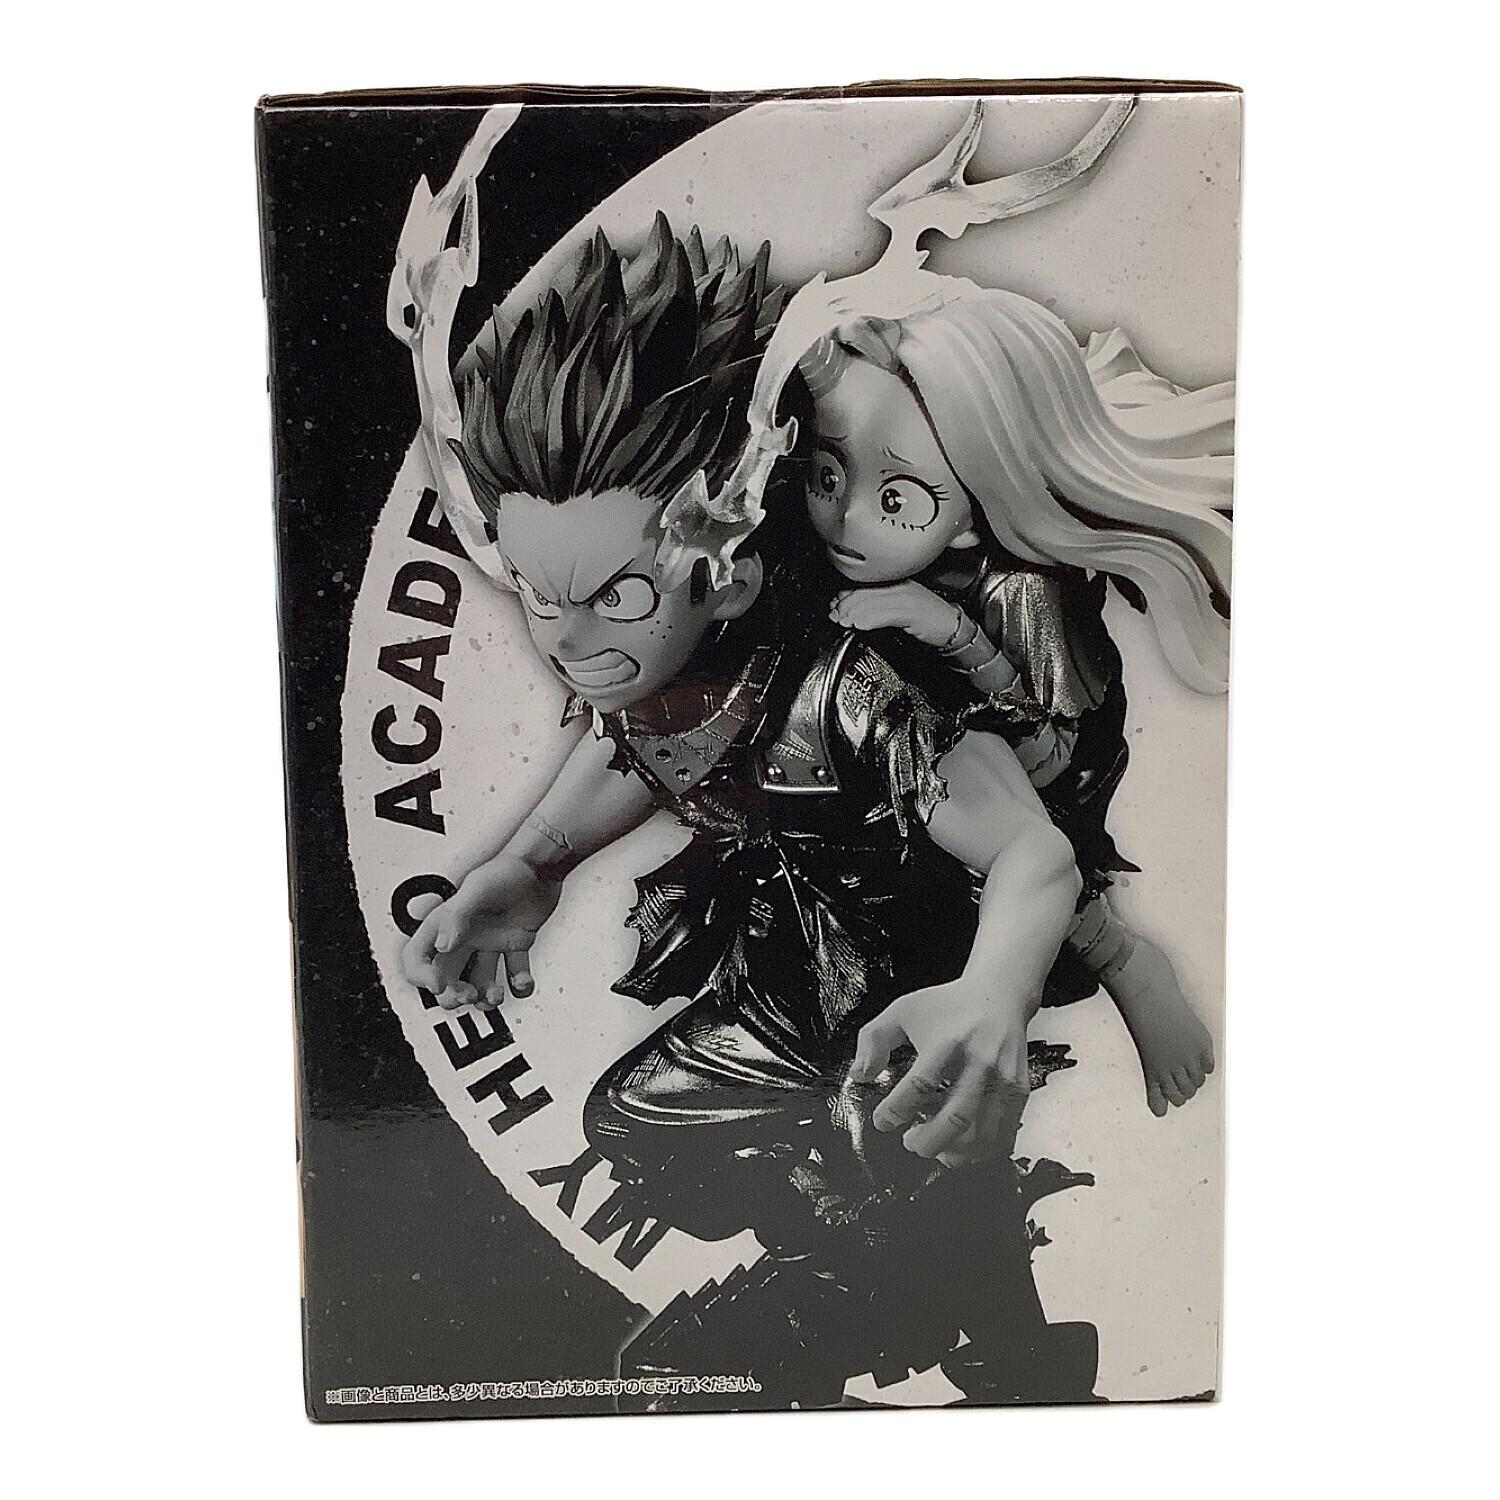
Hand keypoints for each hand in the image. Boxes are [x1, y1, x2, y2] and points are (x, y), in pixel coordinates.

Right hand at [400, 856, 564, 1010]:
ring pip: (479, 982)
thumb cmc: (508, 870)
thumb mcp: (478, 890)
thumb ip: (457, 917)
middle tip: (469, 996)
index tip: (438, 985)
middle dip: (454, 994)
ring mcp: (490, 942)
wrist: (543, 865)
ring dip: (485, 996)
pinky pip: (513, 973)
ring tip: (497, 994)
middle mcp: (464, 936)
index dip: (421, 975)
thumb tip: (443, 946)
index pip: (417, 956)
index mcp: (447, 923)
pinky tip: (523, 981)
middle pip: (446, 977)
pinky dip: (519, 985)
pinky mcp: (514, 944)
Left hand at [829, 583, 965, 648]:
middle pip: (865, 593)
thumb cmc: (928, 620)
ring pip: (873, 603)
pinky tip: (860, 626)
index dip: (846, 596)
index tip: (834, 607)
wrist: (953, 628)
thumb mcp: (900, 609)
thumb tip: (854, 611)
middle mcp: (901, 586)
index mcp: (897, 583)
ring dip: (854, 614)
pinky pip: (886, 614)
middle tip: (834, 617)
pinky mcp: (913, 611)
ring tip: (843, 622)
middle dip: (845, 606)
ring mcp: (908, 597)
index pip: (865, 585)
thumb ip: (879, 607)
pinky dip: (870, 620)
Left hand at [850, 980, 1030, 1167]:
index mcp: (946, 1041)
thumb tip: (860, 1075)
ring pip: (982, 1134)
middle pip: (955, 1118)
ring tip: (934, 1148)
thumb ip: (874, 1041)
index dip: (896, 1110)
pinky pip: (1003, 1135)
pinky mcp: (1018, 1091)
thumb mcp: (903, 1011)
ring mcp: (1002, 1079)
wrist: (999, 995)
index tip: (882, 1121)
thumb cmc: (947, 1006)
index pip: (919, 1084)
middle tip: (909, 1142)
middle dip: (927, 1141)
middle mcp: (978, 1061)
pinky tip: (961, 1146)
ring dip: (953, 1151)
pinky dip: (980, 1151)